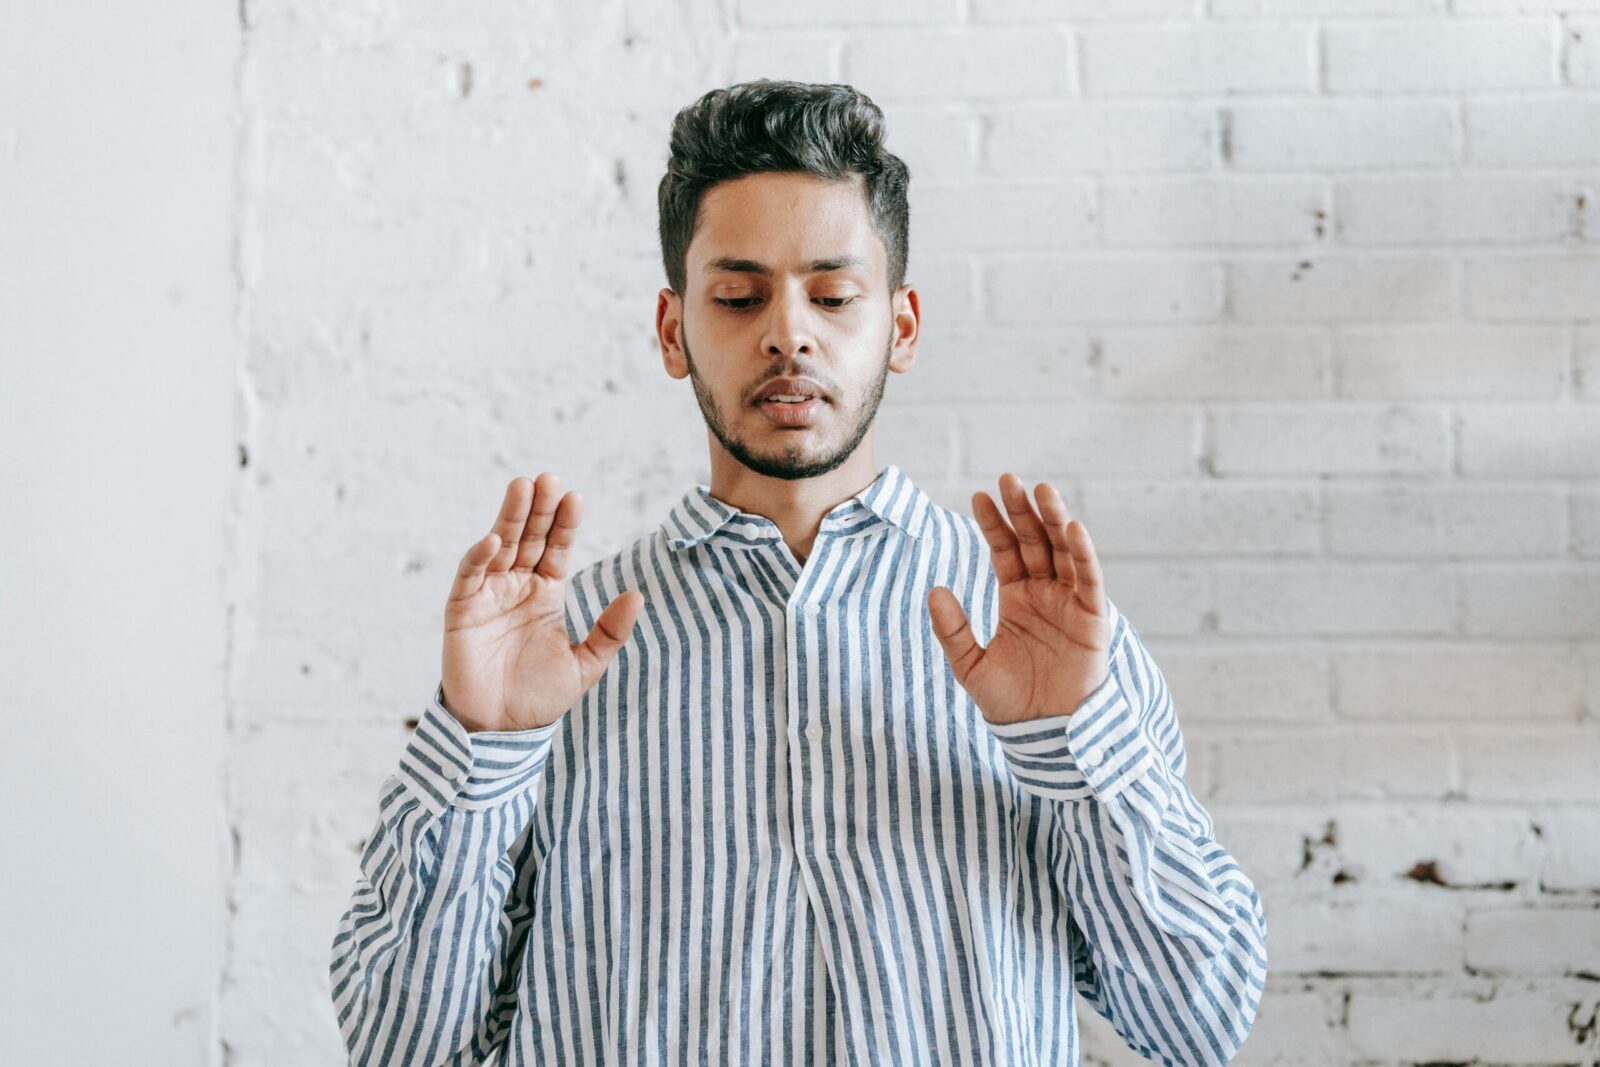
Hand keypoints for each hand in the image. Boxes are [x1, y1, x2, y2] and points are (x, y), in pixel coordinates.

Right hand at [440, 473, 643, 732]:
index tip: (576, 496)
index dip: (564, 523)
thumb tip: (637, 595)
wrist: (500, 731)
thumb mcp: (586, 665)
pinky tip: (494, 540)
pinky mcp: (462, 611)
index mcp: (547, 594)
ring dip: (509, 518)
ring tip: (522, 488)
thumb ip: (610, 632)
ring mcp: (488, 596)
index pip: (557, 548)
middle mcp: (517, 587)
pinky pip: (470, 578)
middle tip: (548, 478)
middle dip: (538, 509)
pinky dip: (479, 557)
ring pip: (500, 547)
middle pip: (529, 538)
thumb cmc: (540, 697)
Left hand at [928, 472, 1111, 726]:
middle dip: (1023, 511)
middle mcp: (1045, 593)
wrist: (1044, 736)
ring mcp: (1071, 604)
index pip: (1004, 550)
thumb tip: (934, 590)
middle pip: (1034, 542)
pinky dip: (1084, 555)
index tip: (978, 495)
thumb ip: (953, 630)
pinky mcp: (1094, 620)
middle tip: (1010, 479)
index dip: (994, 524)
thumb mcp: (970, 665)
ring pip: (1064, 552)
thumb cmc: (1010, 703)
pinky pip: (1090, 582)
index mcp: (1016, 598)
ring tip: (1041, 491)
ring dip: (1055, 521)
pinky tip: (1073, 529)